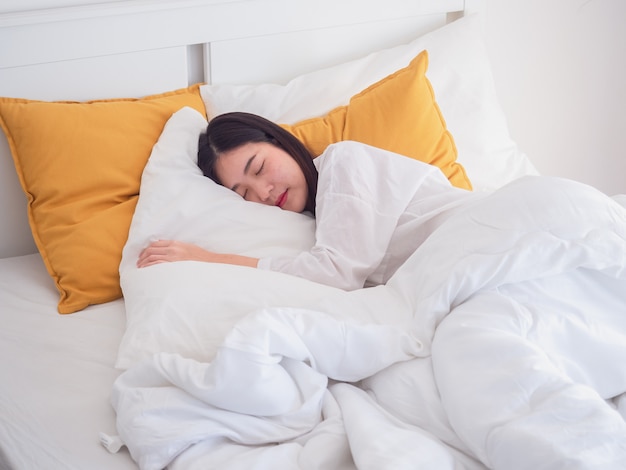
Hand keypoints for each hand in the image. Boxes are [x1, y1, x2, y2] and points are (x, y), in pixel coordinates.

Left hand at [136, 240, 257, 268]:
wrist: (209, 264)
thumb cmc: (200, 259)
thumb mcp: (189, 248)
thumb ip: (178, 248)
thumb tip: (167, 251)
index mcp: (176, 243)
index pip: (156, 244)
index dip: (147, 249)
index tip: (143, 254)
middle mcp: (173, 249)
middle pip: (151, 250)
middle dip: (142, 256)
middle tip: (139, 262)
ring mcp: (173, 258)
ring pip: (152, 258)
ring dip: (144, 263)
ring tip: (140, 267)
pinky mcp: (173, 266)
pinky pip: (157, 266)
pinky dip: (149, 268)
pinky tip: (146, 271)